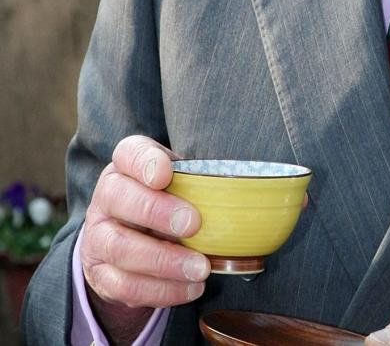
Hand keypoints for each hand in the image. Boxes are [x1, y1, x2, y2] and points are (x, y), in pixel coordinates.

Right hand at [80, 136, 208, 333]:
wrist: (130, 241)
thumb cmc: (166, 200)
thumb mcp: (179, 182)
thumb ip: (196, 180)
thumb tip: (238, 191)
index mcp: (126, 166)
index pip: (128, 153)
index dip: (144, 162)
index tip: (165, 174)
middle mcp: (106, 198)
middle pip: (120, 199)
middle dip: (157, 212)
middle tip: (194, 224)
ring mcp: (97, 237)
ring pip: (121, 248)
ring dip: (164, 260)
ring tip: (201, 268)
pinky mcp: (101, 274)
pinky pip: (126, 286)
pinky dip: (162, 290)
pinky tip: (191, 288)